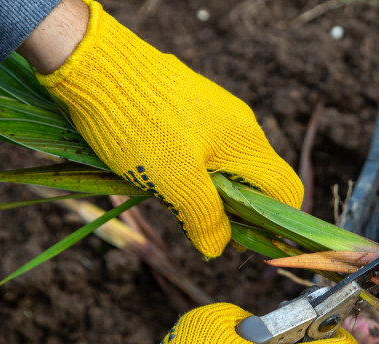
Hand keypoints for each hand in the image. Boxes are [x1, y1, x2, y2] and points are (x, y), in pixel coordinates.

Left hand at [29, 0, 302, 257]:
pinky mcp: (187, 106)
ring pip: (226, 166)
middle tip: (200, 228)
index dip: (275, 223)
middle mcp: (240, 125)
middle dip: (235, 211)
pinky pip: (202, 148)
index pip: (287, 189)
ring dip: (208, 191)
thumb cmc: (140, 123)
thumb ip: (205, 217)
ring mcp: (213, 112)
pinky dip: (190, 170)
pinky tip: (157, 172)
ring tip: (170, 199)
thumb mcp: (176, 182)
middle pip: (256, 181)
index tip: (247, 243)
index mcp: (248, 143)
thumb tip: (219, 248)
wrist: (92, 60)